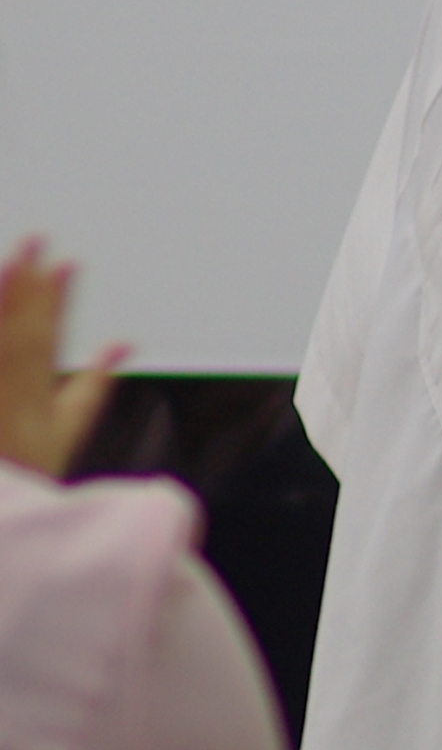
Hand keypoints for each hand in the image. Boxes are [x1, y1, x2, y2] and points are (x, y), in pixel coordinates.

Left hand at [2, 239, 124, 478]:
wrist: (0, 510)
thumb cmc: (24, 473)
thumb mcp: (66, 435)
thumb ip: (93, 386)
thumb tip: (121, 347)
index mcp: (35, 400)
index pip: (48, 340)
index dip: (58, 300)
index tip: (66, 263)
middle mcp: (5, 394)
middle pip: (16, 331)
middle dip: (25, 283)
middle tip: (34, 240)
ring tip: (6, 261)